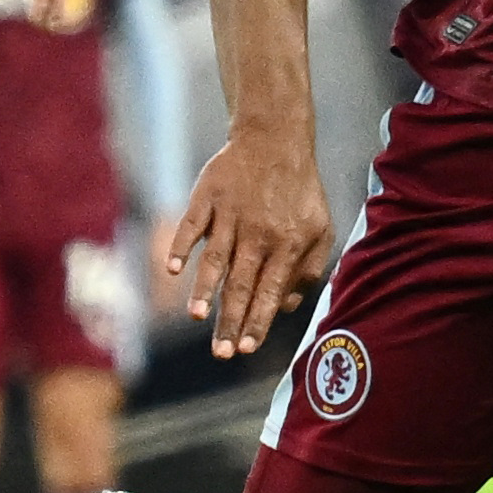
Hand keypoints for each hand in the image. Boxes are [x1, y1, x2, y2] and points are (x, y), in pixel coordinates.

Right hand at [161, 122, 334, 361]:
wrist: (275, 139)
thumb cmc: (299, 191)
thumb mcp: (320, 228)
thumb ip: (309, 270)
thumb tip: (287, 307)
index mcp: (287, 244)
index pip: (270, 291)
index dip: (257, 321)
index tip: (246, 348)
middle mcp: (258, 233)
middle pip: (241, 284)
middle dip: (230, 321)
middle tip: (220, 353)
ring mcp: (230, 214)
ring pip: (215, 258)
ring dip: (205, 289)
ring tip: (196, 316)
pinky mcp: (207, 197)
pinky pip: (192, 224)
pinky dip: (180, 245)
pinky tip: (172, 268)